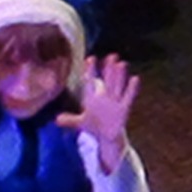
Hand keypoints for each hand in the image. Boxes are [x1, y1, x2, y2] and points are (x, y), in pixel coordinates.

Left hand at [56, 54, 139, 172]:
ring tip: (122, 63)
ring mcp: (115, 102)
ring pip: (117, 86)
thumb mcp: (80, 123)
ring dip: (119, 76)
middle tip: (112, 55)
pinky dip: (131, 89)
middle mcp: (104, 98)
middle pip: (107, 81)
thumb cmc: (94, 126)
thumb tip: (56, 119)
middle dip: (109, 69)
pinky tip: (135, 78)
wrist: (107, 136)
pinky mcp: (124, 109)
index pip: (90, 83)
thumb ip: (70, 119)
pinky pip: (128, 97)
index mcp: (92, 99)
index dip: (90, 71)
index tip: (90, 59)